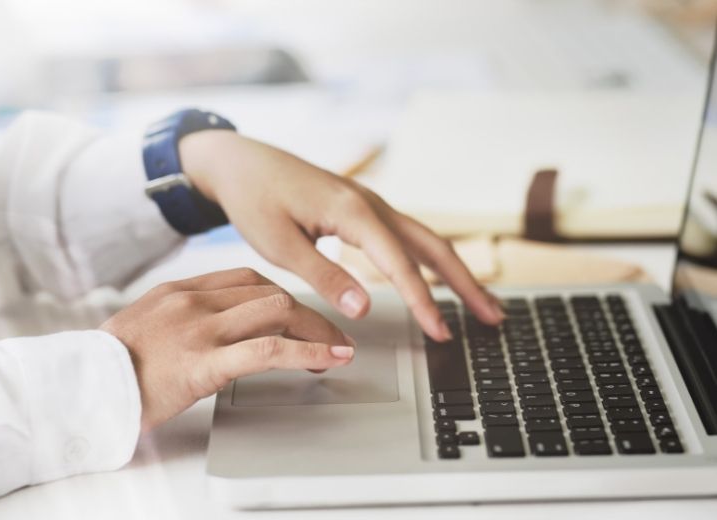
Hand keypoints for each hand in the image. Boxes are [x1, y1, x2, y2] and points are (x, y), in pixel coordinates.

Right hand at [100, 268, 354, 431]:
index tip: (298, 312)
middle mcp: (194, 301)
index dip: (281, 295)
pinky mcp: (204, 362)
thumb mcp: (145, 324)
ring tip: (337, 351)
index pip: (247, 279)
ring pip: (276, 312)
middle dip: (307, 314)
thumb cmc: (108, 364)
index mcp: (181, 290)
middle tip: (329, 336)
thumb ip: (180, 317)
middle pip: (269, 293)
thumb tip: (210, 327)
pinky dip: (307, 353)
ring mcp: (200, 328)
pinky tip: (330, 360)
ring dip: (316, 331)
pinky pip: (267, 351)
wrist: (78, 387)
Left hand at [180, 131, 504, 340]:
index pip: (400, 264)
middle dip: (466, 283)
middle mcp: (372, 203)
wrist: (239, 162)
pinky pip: (407, 236)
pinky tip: (435, 278)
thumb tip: (364, 310)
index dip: (424, 302)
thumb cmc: (254, 199)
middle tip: (494, 317)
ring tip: (481, 303)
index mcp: (353, 211)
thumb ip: (325, 276)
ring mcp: (370, 204)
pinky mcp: (362, 209)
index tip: (441, 333)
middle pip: (433, 245)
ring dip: (455, 272)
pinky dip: (430, 260)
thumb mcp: (281, 244)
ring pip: (426, 239)